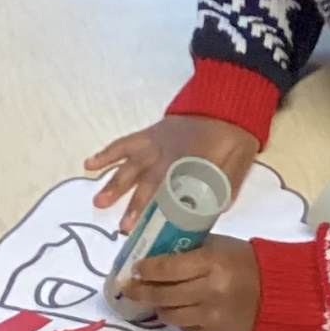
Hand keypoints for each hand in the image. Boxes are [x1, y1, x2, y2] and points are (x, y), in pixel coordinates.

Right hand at [86, 115, 258, 229]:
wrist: (225, 100)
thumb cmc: (235, 135)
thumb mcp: (240, 161)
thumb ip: (228, 185)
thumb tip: (215, 210)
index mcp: (193, 162)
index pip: (176, 190)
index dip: (164, 211)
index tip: (153, 230)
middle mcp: (169, 153)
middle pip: (149, 181)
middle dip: (135, 206)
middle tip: (123, 228)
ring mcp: (155, 143)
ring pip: (131, 164)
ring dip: (114, 184)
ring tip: (98, 203)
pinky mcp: (148, 134)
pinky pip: (124, 143)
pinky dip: (107, 153)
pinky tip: (89, 165)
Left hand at [122, 235, 260, 330]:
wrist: (279, 295)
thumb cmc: (247, 263)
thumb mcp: (221, 247)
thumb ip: (191, 250)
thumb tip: (157, 254)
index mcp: (211, 264)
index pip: (166, 268)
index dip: (146, 269)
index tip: (135, 268)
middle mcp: (209, 292)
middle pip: (162, 295)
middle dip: (140, 291)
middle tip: (129, 287)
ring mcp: (211, 318)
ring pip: (169, 315)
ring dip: (159, 306)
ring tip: (156, 300)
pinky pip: (186, 330)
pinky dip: (181, 320)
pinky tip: (182, 311)